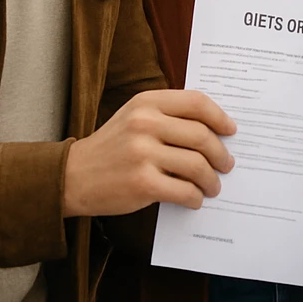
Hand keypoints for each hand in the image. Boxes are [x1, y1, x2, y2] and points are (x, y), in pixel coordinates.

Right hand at [62, 89, 235, 216]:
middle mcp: (144, 124)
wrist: (71, 177)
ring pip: (197, 165)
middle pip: (202, 136)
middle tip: (227, 164)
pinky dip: (195, 197)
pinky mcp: (141, 183)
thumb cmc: (112, 147)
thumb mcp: (135, 117)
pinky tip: (195, 199)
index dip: (219, 117)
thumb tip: (216, 130)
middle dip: (220, 153)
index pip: (197, 102)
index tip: (231, 130)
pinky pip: (183, 190)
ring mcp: (142, 153)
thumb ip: (169, 116)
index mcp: (146, 103)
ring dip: (211, 179)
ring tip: (213, 185)